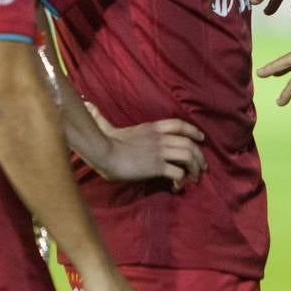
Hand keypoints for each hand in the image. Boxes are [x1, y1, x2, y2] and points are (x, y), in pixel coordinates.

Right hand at [87, 102, 206, 187]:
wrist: (103, 152)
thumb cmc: (104, 142)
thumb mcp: (106, 126)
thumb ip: (101, 117)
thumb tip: (88, 104)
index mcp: (152, 128)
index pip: (179, 124)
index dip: (193, 131)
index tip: (201, 138)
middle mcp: (160, 138)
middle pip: (189, 143)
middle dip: (199, 156)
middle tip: (202, 167)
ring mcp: (160, 151)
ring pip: (188, 156)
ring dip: (194, 169)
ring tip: (194, 179)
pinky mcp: (157, 166)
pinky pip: (178, 173)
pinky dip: (181, 181)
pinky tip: (177, 187)